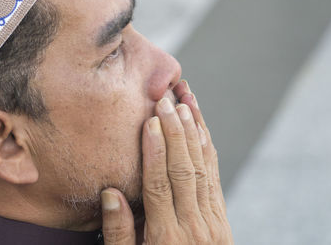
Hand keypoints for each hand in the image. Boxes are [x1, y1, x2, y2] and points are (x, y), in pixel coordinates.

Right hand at [101, 80, 233, 244]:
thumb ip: (119, 232)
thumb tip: (110, 194)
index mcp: (165, 236)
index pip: (159, 184)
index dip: (154, 151)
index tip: (150, 122)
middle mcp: (192, 223)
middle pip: (183, 169)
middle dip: (175, 131)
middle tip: (166, 100)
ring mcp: (211, 219)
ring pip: (203, 167)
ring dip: (195, 131)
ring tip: (187, 102)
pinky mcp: (221, 216)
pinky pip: (215, 176)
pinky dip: (208, 148)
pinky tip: (202, 128)